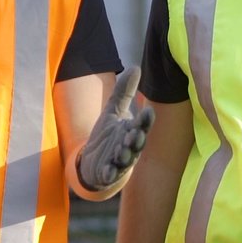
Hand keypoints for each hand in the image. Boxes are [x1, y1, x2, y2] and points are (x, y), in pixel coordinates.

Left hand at [77, 66, 155, 190]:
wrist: (93, 161)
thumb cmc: (109, 135)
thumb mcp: (113, 110)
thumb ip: (124, 92)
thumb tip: (136, 67)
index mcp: (133, 132)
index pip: (142, 125)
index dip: (145, 120)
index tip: (148, 111)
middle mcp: (129, 148)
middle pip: (136, 144)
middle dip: (137, 139)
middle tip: (136, 133)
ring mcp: (119, 162)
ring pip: (125, 160)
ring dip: (124, 156)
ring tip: (121, 151)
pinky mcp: (107, 173)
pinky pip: (109, 175)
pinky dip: (109, 174)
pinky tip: (107, 171)